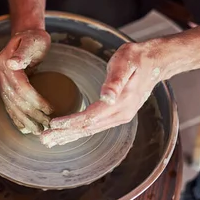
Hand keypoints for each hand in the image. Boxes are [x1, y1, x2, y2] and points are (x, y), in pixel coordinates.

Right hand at [0, 29, 53, 134]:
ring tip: (37, 131)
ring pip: (11, 105)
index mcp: (5, 64)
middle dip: (31, 115)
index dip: (35, 100)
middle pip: (15, 99)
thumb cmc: (33, 38)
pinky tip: (24, 127)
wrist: (24, 34)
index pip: (21, 87)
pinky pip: (8, 104)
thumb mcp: (32, 41)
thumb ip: (23, 53)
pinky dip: (16, 117)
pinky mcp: (3, 85)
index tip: (50, 110)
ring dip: (24, 120)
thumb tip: (12, 63)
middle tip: (45, 126)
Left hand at [40, 41, 163, 146]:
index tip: (53, 124)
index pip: (91, 117)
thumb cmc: (137, 58)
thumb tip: (107, 97)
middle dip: (65, 134)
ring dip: (69, 136)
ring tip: (50, 141)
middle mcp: (120, 114)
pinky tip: (68, 134)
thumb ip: (115, 81)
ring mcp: (119, 116)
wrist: (155, 62)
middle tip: (44, 139)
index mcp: (120, 103)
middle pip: (88, 128)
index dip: (71, 121)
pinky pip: (94, 126)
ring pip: (90, 129)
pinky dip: (79, 131)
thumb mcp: (125, 63)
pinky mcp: (116, 115)